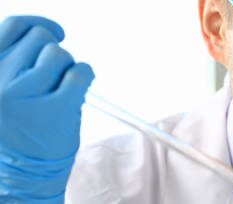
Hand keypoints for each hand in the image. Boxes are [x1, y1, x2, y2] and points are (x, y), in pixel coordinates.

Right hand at [0, 16, 93, 201]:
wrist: (20, 175)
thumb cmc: (14, 129)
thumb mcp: (1, 91)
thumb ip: (12, 61)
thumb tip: (47, 31)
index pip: (13, 26)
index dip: (39, 24)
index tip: (56, 32)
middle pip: (41, 40)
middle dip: (53, 54)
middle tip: (52, 79)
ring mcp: (27, 94)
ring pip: (61, 54)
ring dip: (67, 68)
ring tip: (58, 92)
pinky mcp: (56, 107)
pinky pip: (80, 72)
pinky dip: (85, 76)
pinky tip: (77, 91)